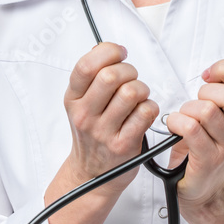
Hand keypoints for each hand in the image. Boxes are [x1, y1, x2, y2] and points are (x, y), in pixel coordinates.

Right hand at [64, 42, 158, 194]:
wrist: (92, 175)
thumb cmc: (91, 134)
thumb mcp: (80, 103)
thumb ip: (91, 76)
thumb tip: (104, 48)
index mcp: (73, 99)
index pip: (86, 66)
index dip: (108, 52)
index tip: (119, 53)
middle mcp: (85, 115)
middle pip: (111, 76)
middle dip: (129, 71)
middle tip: (131, 78)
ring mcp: (104, 132)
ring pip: (132, 93)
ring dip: (142, 89)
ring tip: (139, 97)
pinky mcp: (124, 145)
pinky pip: (145, 113)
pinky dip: (150, 107)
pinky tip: (143, 113)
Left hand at [165, 54, 223, 208]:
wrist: (201, 185)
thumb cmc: (207, 145)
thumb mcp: (220, 111)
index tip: (210, 74)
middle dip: (207, 91)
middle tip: (197, 101)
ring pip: (206, 111)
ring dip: (187, 110)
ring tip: (185, 118)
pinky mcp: (210, 160)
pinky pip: (191, 128)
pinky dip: (176, 122)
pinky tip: (175, 126)